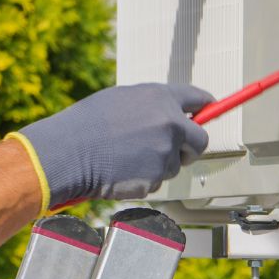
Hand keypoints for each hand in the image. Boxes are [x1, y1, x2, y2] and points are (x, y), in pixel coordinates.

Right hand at [11, 83, 213, 210]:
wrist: (68, 152)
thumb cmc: (87, 123)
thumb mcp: (121, 100)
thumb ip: (152, 105)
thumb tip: (172, 114)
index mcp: (161, 97)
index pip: (199, 98)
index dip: (206, 106)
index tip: (210, 110)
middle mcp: (169, 123)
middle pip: (200, 139)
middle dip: (190, 146)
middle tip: (175, 149)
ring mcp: (165, 152)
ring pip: (175, 163)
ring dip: (159, 164)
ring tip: (127, 157)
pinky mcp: (156, 177)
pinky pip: (158, 180)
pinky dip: (145, 179)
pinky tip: (122, 170)